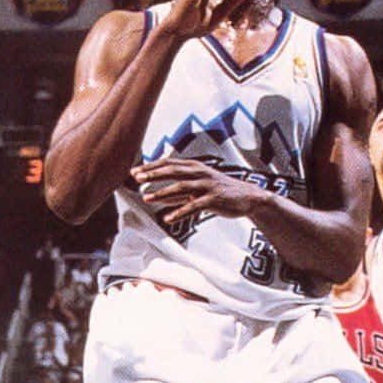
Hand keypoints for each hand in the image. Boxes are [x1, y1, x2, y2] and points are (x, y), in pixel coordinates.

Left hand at [132, 156, 257, 229]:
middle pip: (173, 171)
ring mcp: (208, 185)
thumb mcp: (198, 188)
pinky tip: (168, 219)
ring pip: (182, 186)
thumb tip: (157, 197)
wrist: (247, 197)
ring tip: (147, 198)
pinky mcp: (214, 199)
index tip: (135, 171)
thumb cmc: (220, 192)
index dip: (152, 166)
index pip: (170, 163)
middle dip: (153, 173)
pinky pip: (194, 206)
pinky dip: (180, 212)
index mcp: (196, 167)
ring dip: (162, 192)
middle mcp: (201, 173)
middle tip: (136, 177)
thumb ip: (178, 192)